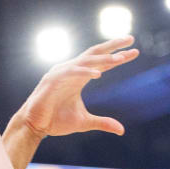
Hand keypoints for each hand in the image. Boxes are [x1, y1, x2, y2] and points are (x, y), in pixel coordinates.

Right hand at [18, 38, 138, 137]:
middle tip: (130, 38)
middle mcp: (72, 71)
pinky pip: (71, 72)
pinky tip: (98, 74)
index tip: (134, 52)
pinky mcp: (52, 80)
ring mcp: (61, 74)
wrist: (34, 126)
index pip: (102, 64)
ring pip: (85, 61)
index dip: (118, 58)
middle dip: (113, 45)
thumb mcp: (84, 122)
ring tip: (120, 58)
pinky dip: (84, 72)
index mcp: (79, 77)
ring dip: (103, 59)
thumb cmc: (56, 121)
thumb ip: (103, 123)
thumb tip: (122, 130)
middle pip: (95, 53)